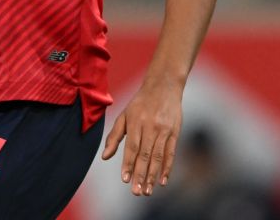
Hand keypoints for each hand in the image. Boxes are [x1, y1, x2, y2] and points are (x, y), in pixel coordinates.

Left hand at [101, 78, 183, 195]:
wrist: (163, 87)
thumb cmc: (140, 103)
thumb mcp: (124, 116)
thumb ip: (114, 137)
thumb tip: (104, 157)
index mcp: (135, 122)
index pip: (131, 147)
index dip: (128, 164)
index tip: (124, 179)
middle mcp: (149, 127)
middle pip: (145, 155)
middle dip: (140, 175)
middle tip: (137, 192)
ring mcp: (164, 130)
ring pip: (158, 156)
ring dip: (153, 175)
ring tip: (148, 191)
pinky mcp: (175, 132)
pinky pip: (171, 153)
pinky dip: (167, 168)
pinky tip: (163, 181)